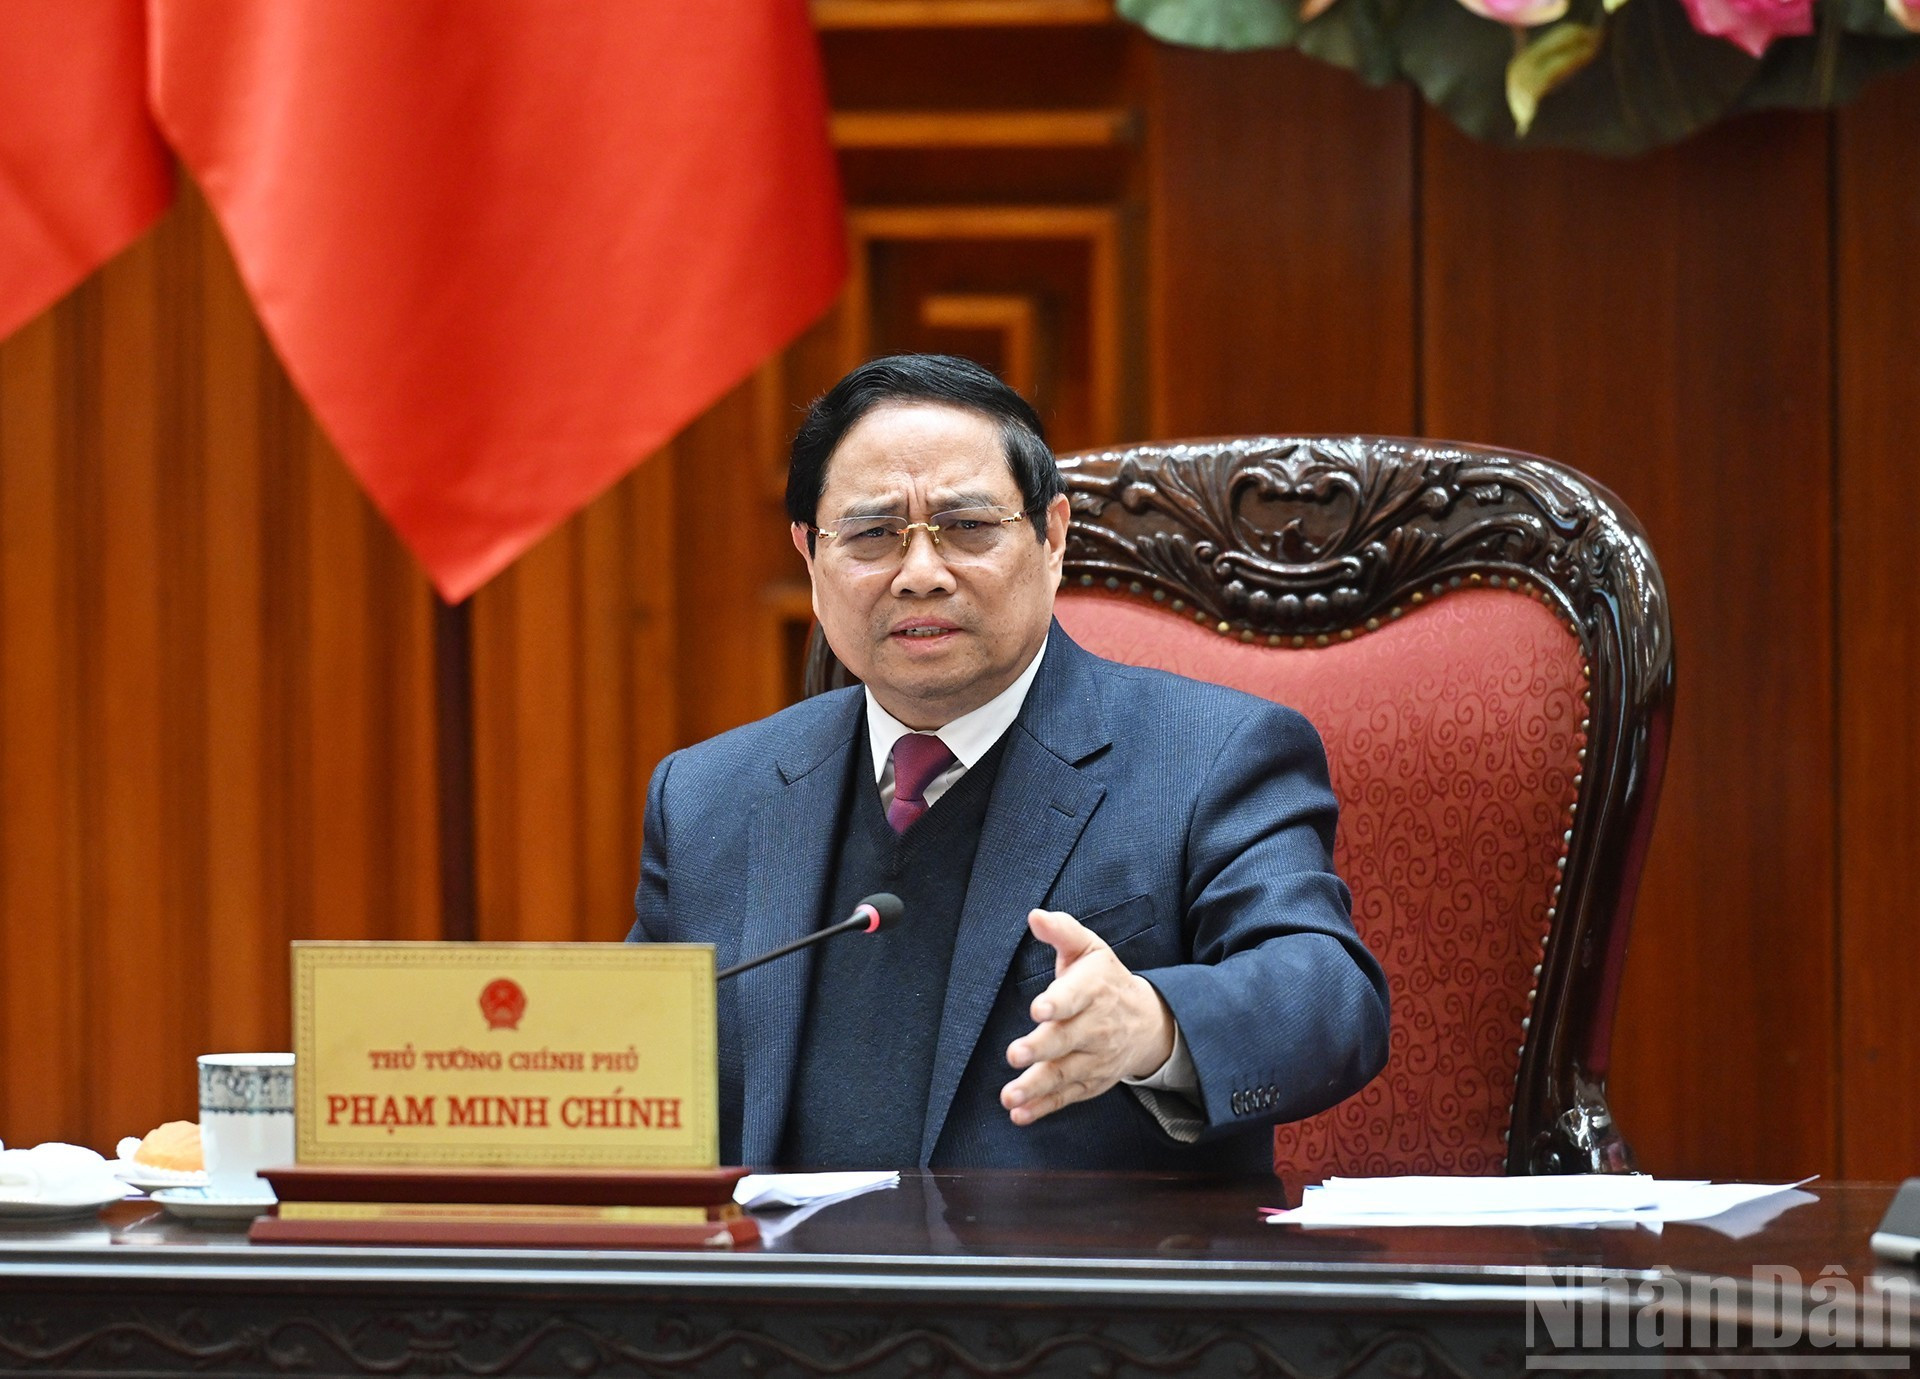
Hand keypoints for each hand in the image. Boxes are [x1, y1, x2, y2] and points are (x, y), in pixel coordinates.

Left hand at [1001, 908, 1174, 1125]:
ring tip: (1010, 1096)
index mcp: (1094, 989)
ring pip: (1065, 1074)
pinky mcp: (1090, 1082)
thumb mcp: (1089, 949)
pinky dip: (1043, 1108)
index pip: (1075, 996)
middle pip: (1067, 1039)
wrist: (1148, 1022)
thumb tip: (1035, 916)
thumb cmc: (1105, 980)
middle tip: (1015, 1054)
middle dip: (1041, 1048)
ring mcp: (1095, 1058)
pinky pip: (1066, 1096)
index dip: (1058, 1002)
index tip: (1038, 1008)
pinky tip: (1019, 1115)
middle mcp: (1096, 1026)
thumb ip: (1062, 931)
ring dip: (1036, 1087)